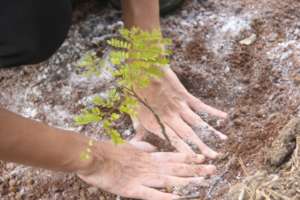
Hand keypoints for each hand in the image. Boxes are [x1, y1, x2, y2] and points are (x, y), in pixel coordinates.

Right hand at [77, 141, 214, 199]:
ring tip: (203, 181)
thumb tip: (150, 145)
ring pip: (169, 179)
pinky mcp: (132, 189)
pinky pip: (152, 194)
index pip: (173, 156)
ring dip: (187, 181)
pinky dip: (166, 196)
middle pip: (176, 167)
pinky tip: (179, 197)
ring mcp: (142, 177)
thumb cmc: (108, 150)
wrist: (92, 155)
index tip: (203, 157)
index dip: (189, 157)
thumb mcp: (128, 145)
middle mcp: (149, 165)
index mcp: (148, 156)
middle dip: (195, 168)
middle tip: (212, 169)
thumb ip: (141, 145)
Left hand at [133, 67, 227, 158]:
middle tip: (214, 157)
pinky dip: (213, 111)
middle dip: (202, 147)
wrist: (143, 67)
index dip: (186, 151)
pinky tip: (224, 116)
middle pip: (189, 135)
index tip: (195, 160)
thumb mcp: (132, 111)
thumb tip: (134, 143)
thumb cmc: (136, 90)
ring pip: (197, 122)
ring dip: (211, 132)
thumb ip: (137, 129)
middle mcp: (169, 117)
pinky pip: (201, 106)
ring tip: (223, 140)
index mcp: (156, 123)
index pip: (174, 141)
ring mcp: (178, 106)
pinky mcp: (184, 95)